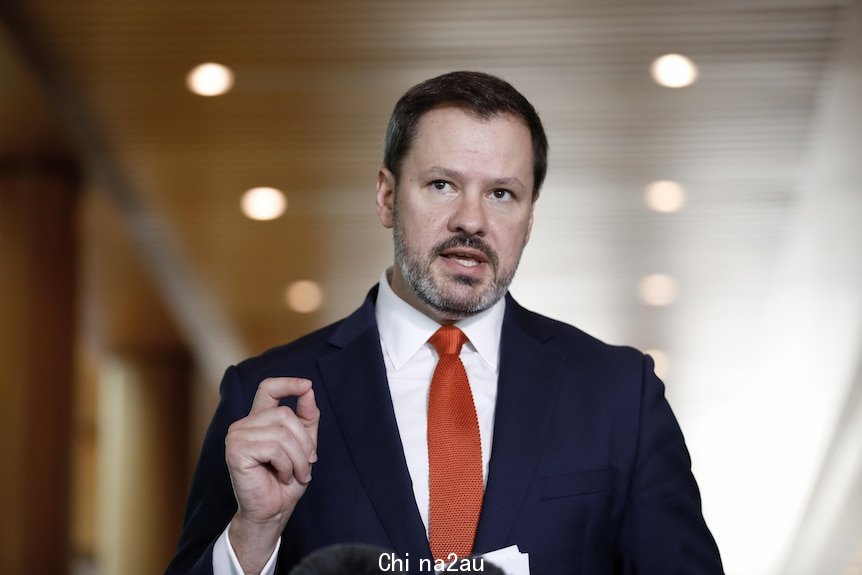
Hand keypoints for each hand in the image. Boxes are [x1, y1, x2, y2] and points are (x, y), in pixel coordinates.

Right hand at [225, 377, 318, 570]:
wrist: (272, 512)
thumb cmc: (285, 481)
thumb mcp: (304, 446)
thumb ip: (306, 418)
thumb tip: (308, 390)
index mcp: (258, 420)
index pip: (268, 388)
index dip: (287, 383)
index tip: (307, 385)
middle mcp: (244, 424)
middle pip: (285, 414)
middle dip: (304, 442)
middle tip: (307, 464)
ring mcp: (237, 436)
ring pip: (282, 433)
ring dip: (298, 458)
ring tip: (296, 474)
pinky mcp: (236, 451)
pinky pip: (274, 448)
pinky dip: (287, 466)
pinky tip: (282, 477)